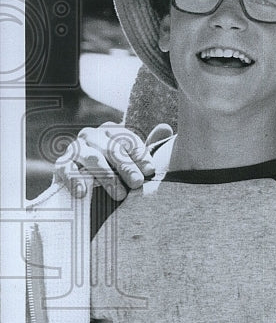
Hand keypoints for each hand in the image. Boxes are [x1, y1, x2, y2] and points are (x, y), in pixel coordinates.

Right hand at [53, 122, 171, 199]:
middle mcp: (92, 135)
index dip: (140, 155)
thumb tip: (166, 127)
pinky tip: (83, 193)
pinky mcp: (61, 164)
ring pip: (92, 158)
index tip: (151, 171)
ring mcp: (75, 149)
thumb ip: (148, 146)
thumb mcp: (132, 160)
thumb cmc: (115, 171)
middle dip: (127, 167)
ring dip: (107, 176)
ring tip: (120, 194)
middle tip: (138, 184)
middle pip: (112, 149)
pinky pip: (66, 169)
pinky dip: (74, 180)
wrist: (84, 187)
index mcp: (111, 131)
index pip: (128, 140)